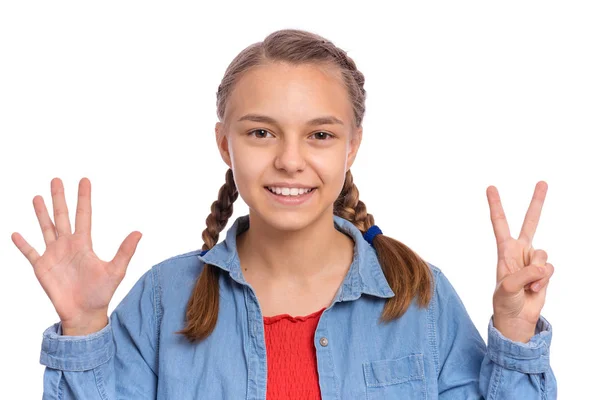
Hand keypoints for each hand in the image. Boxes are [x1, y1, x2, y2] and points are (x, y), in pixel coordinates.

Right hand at [11, 178, 141, 334]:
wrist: (85, 313)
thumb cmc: (102, 293)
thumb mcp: (116, 270)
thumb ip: (125, 251)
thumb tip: (139, 232)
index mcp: (84, 244)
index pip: (84, 215)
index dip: (83, 198)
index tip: (84, 180)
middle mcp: (68, 245)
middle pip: (62, 216)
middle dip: (59, 198)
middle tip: (56, 179)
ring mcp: (54, 255)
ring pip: (45, 229)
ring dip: (41, 213)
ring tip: (37, 197)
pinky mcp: (42, 267)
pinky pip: (30, 253)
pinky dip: (23, 244)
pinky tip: (16, 233)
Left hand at [486, 181, 554, 342]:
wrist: (516, 317)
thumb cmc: (504, 301)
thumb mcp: (507, 288)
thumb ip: (523, 274)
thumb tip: (541, 266)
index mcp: (504, 250)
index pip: (499, 223)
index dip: (496, 205)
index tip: (491, 187)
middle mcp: (519, 251)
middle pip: (530, 222)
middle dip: (537, 202)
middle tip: (543, 182)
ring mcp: (533, 260)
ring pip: (543, 254)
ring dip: (537, 271)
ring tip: (527, 284)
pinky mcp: (544, 271)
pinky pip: (549, 269)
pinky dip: (544, 279)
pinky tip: (535, 288)